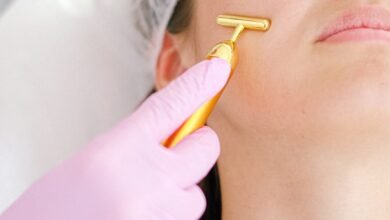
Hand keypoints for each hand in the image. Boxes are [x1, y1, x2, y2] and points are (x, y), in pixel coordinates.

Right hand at [1, 58, 229, 219]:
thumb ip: (135, 144)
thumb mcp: (91, 162)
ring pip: (195, 193)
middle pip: (205, 148)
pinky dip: (168, 215)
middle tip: (170, 158)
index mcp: (118, 150)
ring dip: (176, 194)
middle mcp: (145, 179)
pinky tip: (140, 216)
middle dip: (192, 150)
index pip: (170, 106)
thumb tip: (171, 133)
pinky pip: (184, 217)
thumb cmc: (56, 210)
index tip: (217, 70)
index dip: (197, 85)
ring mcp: (160, 210)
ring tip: (139, 201)